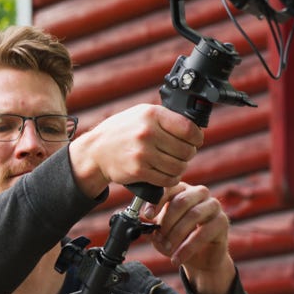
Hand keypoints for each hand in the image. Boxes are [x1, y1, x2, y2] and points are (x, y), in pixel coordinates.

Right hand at [67, 104, 202, 197]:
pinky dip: (171, 178)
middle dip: (188, 154)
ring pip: (178, 166)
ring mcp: (143, 153)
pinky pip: (167, 179)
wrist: (96, 150)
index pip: (189, 129)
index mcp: (152, 115)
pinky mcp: (139, 170)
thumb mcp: (142, 114)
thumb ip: (165, 117)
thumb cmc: (122, 130)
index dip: (197, 137)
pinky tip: (167, 173)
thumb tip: (193, 127)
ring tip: (174, 164)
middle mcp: (147, 133)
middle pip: (186, 150)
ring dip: (180, 168)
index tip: (195, 140)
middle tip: (182, 154)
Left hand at [144, 183, 235, 293]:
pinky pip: (204, 233)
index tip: (148, 216)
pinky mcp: (222, 221)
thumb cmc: (179, 240)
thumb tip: (141, 222)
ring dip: (177, 234)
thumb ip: (151, 226)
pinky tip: (178, 258)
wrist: (199, 258)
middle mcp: (199, 193)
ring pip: (194, 215)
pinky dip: (187, 248)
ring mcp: (213, 206)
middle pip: (182, 201)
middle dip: (167, 222)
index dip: (157, 201)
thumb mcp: (161, 233)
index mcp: (182, 190)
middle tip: (159, 238)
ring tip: (168, 249)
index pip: (169, 188)